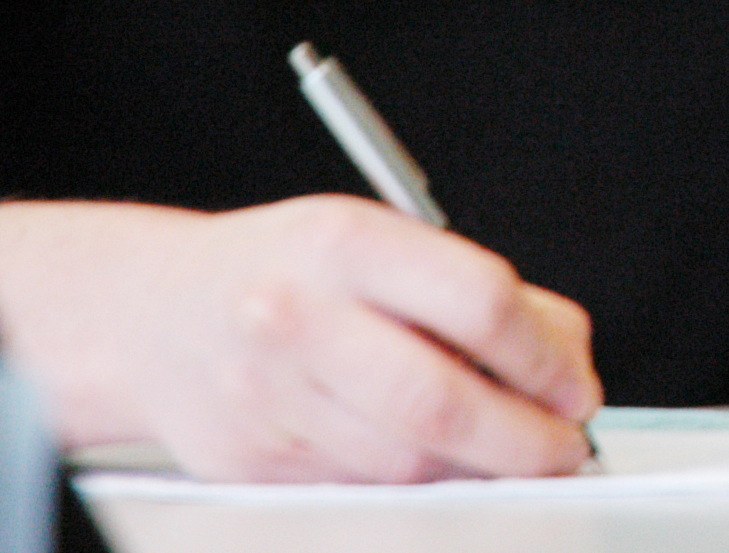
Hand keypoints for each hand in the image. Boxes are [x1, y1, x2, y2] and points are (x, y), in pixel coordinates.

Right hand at [0, 197, 598, 482]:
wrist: (153, 314)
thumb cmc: (287, 271)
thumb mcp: (380, 240)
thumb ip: (476, 291)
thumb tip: (566, 358)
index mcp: (345, 242)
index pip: (478, 300)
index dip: (545, 355)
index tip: (575, 384)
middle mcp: (300, 317)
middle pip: (441, 403)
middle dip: (525, 440)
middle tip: (564, 447)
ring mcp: (269, 397)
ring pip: (405, 463)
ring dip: (479, 469)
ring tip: (511, 452)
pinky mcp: (252, 464)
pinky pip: (364, 488)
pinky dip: (419, 482)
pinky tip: (440, 462)